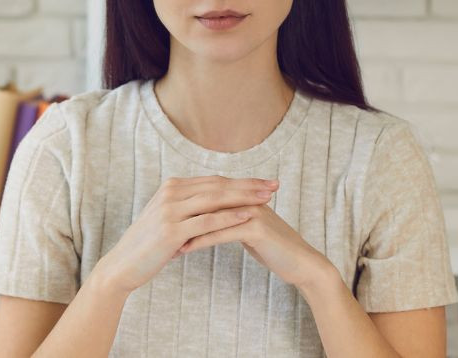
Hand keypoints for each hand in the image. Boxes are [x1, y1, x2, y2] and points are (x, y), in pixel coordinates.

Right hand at [95, 175, 278, 296]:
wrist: (122, 265)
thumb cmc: (148, 246)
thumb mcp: (167, 219)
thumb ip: (187, 207)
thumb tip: (212, 203)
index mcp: (172, 187)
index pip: (214, 180)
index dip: (241, 181)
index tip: (264, 182)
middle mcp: (171, 193)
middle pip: (218, 185)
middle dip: (249, 185)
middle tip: (274, 185)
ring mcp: (170, 210)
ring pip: (215, 199)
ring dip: (244, 197)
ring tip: (267, 198)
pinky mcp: (171, 230)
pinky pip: (206, 220)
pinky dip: (229, 216)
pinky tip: (248, 215)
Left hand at [175, 193, 333, 290]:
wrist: (301, 263)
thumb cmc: (274, 248)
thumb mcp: (248, 228)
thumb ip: (230, 218)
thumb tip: (208, 216)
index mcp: (244, 196)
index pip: (208, 193)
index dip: (185, 204)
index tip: (161, 215)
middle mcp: (247, 199)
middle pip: (206, 200)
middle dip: (181, 213)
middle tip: (155, 224)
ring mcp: (252, 211)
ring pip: (211, 215)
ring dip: (185, 227)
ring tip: (164, 238)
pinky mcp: (256, 229)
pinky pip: (221, 232)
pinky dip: (200, 240)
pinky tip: (183, 249)